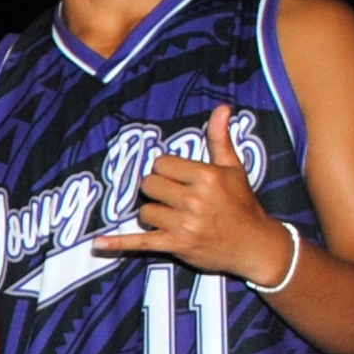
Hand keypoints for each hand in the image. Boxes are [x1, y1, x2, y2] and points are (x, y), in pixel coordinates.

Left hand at [94, 104, 294, 287]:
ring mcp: (184, 225)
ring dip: (154, 214)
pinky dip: (119, 244)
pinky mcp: (176, 246)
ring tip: (175, 217)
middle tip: (174, 197)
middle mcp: (194, 200)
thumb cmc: (242, 204)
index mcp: (206, 177)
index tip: (179, 178)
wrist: (255, 246)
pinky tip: (98, 243)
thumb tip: (223, 107)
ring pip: (145, 212)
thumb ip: (220, 138)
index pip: (162, 163)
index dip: (167, 170)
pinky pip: (140, 242)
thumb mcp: (234, 169)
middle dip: (157, 190)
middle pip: (149, 185)